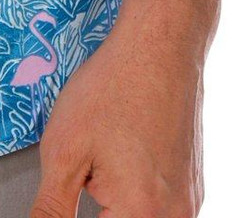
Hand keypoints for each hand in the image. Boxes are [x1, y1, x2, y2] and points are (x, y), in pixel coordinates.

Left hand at [30, 9, 204, 217]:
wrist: (160, 44)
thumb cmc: (114, 87)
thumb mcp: (64, 151)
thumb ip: (52, 207)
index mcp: (144, 214)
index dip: (73, 211)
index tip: (76, 180)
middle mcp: (177, 216)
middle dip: (99, 206)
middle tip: (89, 166)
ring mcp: (190, 200)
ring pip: (143, 215)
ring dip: (115, 201)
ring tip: (104, 156)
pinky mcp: (192, 182)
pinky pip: (160, 204)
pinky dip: (135, 189)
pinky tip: (122, 152)